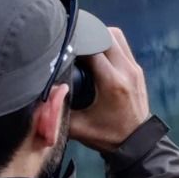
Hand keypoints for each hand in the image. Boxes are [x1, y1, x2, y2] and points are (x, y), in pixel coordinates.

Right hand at [67, 26, 151, 151]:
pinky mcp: (137, 69)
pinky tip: (95, 52)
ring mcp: (134, 67)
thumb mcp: (78, 127)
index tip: (60, 45)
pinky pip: (122, 44)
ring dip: (98, 35)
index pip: (92, 48)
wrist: (136, 143)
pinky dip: (108, 42)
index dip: (75, 43)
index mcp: (112, 82)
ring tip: (83, 45)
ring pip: (115, 35)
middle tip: (71, 43)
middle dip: (86, 35)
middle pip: (105, 34)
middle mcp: (126, 70)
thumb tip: (41, 93)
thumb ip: (58, 110)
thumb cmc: (107, 136)